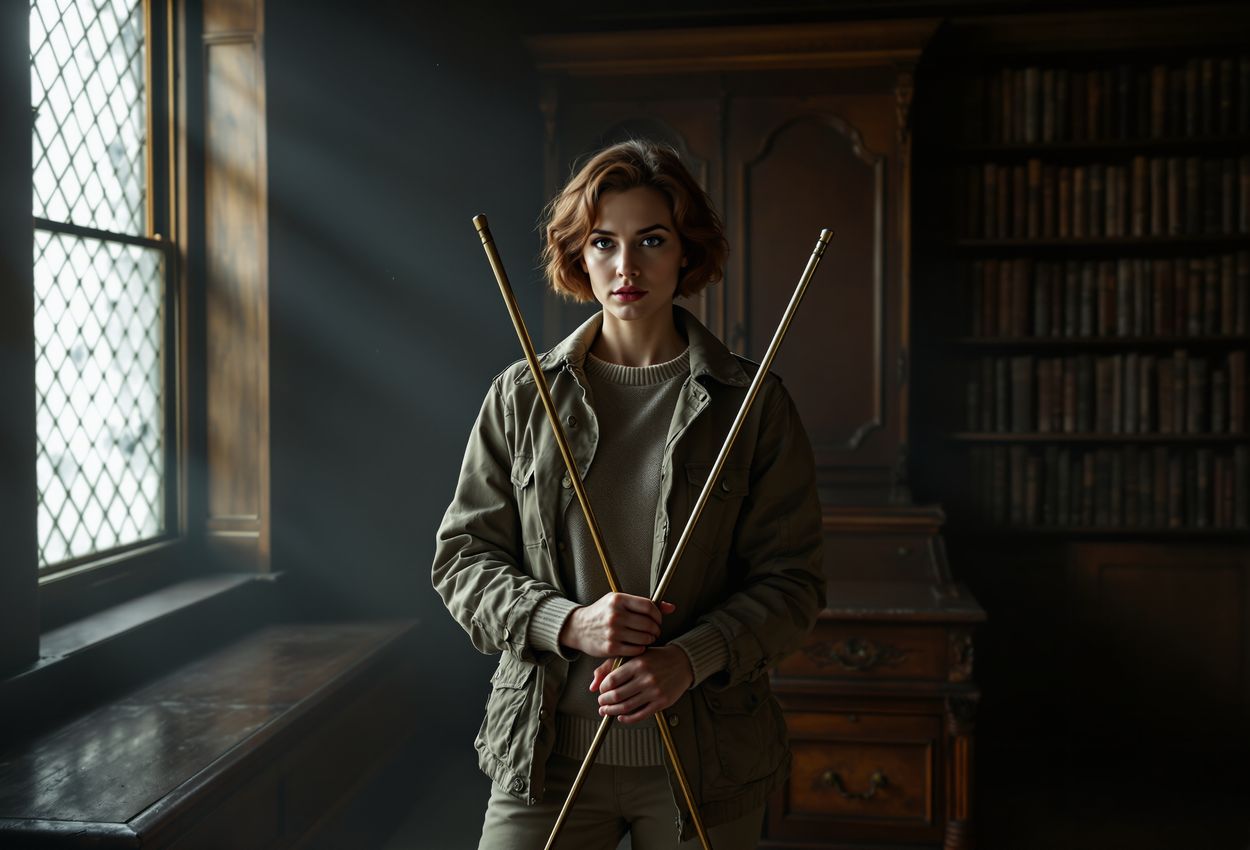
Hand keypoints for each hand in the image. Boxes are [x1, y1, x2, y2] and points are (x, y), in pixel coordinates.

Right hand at [559, 593, 675, 657]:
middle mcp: (616, 615)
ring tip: (647, 638)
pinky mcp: (611, 647)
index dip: (658, 615)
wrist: (578, 627)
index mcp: (618, 599)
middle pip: (649, 624)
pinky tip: (638, 645)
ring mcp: (613, 632)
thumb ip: (645, 604)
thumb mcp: (619, 602)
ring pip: (644, 638)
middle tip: (654, 631)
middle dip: (656, 629)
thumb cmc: (602, 613)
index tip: (658, 620)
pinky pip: (636, 649)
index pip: (649, 606)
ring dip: (650, 639)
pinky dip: (641, 648)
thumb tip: (672, 608)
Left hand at [590, 646, 693, 724]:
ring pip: (626, 707)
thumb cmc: (656, 658)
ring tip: (607, 710)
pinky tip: (621, 717)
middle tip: (601, 702)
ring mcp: (654, 691)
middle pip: (617, 695)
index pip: (611, 680)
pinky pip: (640, 715)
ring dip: (612, 711)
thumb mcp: (634, 656)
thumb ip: (611, 666)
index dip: (602, 688)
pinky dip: (628, 719)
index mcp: (637, 664)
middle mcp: (646, 678)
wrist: (682, 662)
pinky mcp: (661, 702)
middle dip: (604, 701)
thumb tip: (593, 684)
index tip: (601, 690)